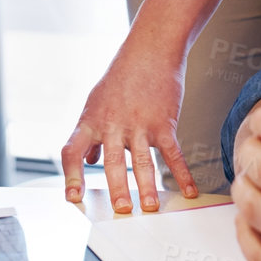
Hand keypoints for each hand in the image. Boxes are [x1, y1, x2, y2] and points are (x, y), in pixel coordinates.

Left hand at [61, 40, 197, 214]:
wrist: (149, 51)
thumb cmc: (122, 76)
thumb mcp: (96, 101)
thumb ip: (91, 133)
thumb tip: (88, 160)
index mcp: (91, 121)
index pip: (73, 152)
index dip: (71, 176)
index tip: (72, 197)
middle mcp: (112, 124)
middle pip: (111, 161)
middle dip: (117, 187)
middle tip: (121, 209)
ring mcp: (138, 124)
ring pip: (141, 160)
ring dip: (147, 186)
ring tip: (149, 206)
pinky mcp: (163, 123)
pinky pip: (172, 153)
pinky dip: (182, 173)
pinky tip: (188, 190)